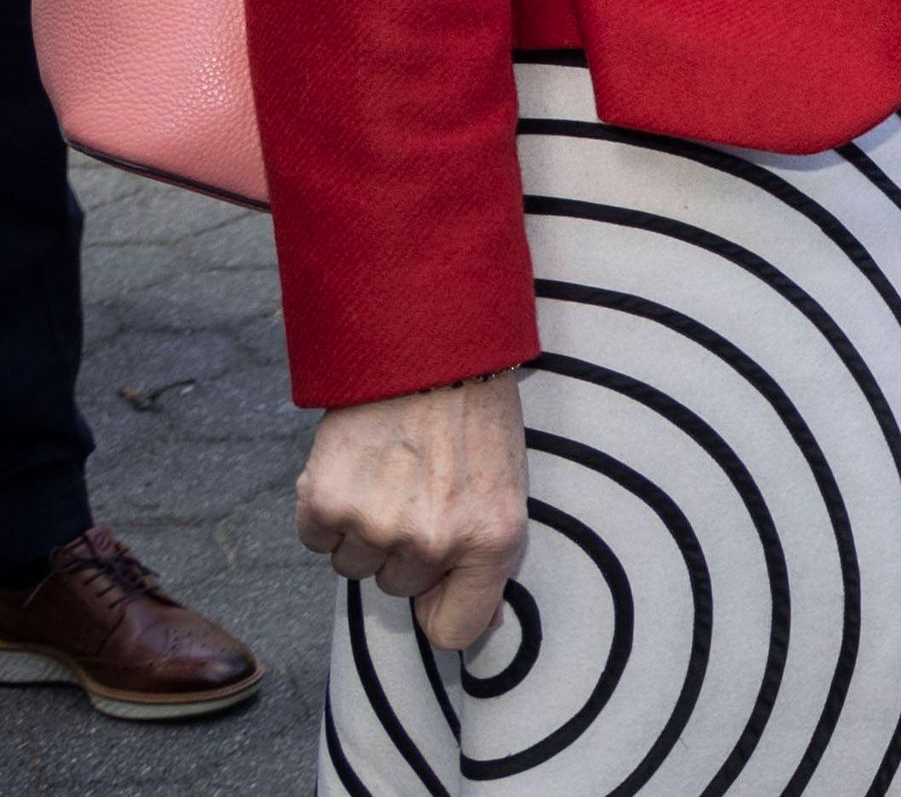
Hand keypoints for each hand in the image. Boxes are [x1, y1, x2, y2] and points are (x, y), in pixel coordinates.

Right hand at [296, 371, 527, 650]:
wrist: (431, 347)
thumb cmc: (475, 417)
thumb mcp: (507, 487)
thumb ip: (488, 559)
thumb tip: (484, 630)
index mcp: (493, 540)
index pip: (456, 631)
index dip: (441, 610)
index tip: (439, 589)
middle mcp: (435, 541)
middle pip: (398, 590)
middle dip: (405, 550)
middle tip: (420, 489)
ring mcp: (378, 524)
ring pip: (354, 565)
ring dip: (364, 529)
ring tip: (391, 472)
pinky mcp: (327, 502)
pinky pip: (316, 539)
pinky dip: (327, 510)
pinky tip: (356, 467)